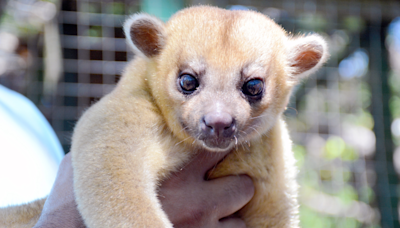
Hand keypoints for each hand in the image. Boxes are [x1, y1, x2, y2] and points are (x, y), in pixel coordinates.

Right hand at [34, 151, 253, 227]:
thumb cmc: (79, 201)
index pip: (218, 145)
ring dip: (231, 212)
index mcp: (173, 167)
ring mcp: (201, 227)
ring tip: (213, 211)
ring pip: (241, 218)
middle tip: (218, 185)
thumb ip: (113, 139)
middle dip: (234, 184)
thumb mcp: (91, 158)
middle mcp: (196, 198)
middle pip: (245, 183)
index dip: (219, 147)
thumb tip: (112, 113)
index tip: (214, 149)